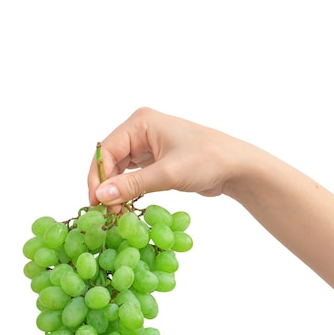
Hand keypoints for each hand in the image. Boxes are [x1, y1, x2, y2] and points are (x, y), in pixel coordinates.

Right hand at [87, 107, 244, 205]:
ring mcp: (147, 145)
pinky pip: (132, 175)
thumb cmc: (207, 161)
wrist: (236, 167)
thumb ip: (132, 185)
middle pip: (110, 159)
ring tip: (114, 212)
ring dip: (115, 189)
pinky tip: (125, 205)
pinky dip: (127, 190)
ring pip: (119, 169)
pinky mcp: (155, 160)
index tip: (97, 202)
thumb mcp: (167, 174)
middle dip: (106, 185)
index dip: (99, 177)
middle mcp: (140, 130)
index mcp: (140, 122)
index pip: (106, 150)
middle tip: (104, 211)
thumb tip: (101, 195)